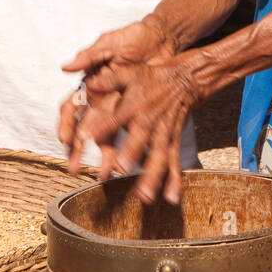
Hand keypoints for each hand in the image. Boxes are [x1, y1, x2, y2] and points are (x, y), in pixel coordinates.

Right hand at [58, 16, 172, 178]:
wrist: (162, 37)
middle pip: (86, 129)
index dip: (67, 124)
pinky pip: (134, 134)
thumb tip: (66, 67)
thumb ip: (90, 55)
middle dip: (78, 151)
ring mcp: (120, 108)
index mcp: (91, 85)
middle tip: (74, 168)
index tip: (66, 139)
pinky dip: (133, 150)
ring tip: (105, 175)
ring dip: (105, 156)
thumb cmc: (132, 38)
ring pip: (108, 137)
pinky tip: (135, 166)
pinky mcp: (140, 112)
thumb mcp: (110, 43)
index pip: (71, 108)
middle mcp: (102, 100)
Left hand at [62, 53, 201, 204]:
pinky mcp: (172, 141)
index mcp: (133, 103)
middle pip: (140, 138)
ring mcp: (163, 133)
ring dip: (152, 177)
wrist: (185, 80)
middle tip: (122, 169)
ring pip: (158, 156)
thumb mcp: (129, 73)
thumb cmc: (151, 78)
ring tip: (144, 197)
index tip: (85, 138)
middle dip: (132, 153)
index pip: (115, 116)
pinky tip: (172, 199)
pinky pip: (174, 162)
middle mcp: (148, 120)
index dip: (101, 126)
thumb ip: (108, 80)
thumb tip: (88, 83)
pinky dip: (174, 181)